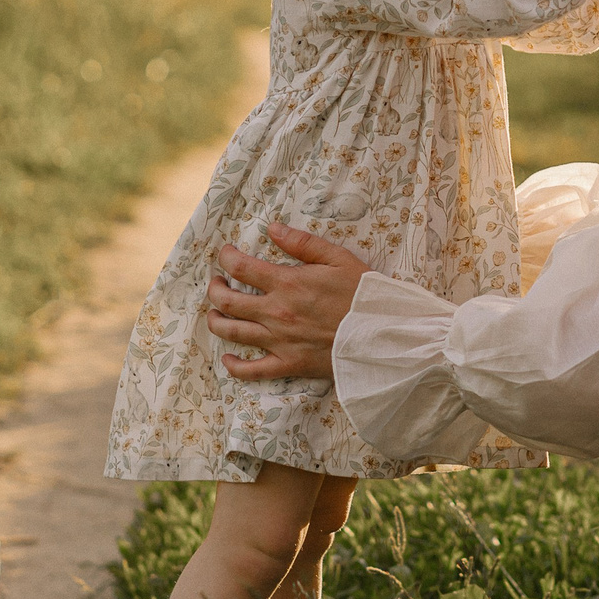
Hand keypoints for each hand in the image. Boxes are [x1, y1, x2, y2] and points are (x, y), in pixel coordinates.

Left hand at [206, 222, 372, 381]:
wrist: (383, 334)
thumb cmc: (362, 294)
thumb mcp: (337, 258)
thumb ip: (302, 243)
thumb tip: (272, 228)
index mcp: (287, 283)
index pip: (240, 267)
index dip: (226, 257)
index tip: (226, 254)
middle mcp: (276, 313)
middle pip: (226, 300)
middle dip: (214, 287)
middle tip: (217, 281)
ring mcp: (279, 341)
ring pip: (231, 332)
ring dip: (215, 320)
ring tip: (216, 312)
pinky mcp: (288, 364)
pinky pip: (251, 370)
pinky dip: (234, 366)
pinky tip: (228, 359)